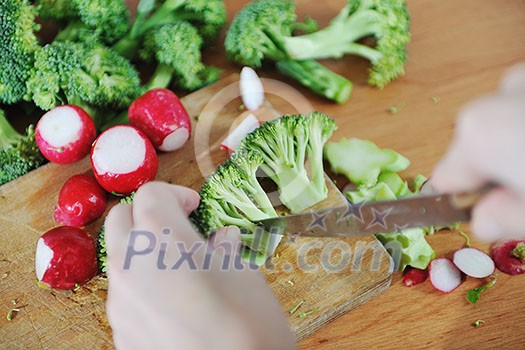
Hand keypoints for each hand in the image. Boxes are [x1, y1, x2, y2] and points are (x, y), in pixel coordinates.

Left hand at [104, 182, 295, 349]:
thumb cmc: (247, 322)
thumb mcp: (244, 272)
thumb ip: (224, 247)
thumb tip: (220, 240)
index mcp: (162, 238)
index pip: (151, 193)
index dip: (177, 194)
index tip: (195, 207)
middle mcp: (131, 264)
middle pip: (121, 218)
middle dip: (147, 214)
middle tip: (179, 227)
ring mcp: (121, 300)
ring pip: (120, 257)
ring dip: (143, 250)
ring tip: (180, 269)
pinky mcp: (120, 330)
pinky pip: (125, 293)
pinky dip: (144, 285)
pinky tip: (175, 304)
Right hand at [431, 63, 524, 241]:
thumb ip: (503, 219)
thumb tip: (483, 220)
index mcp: (479, 133)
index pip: (445, 179)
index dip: (461, 202)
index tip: (482, 214)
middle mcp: (494, 97)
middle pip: (477, 148)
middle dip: (498, 171)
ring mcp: (522, 80)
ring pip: (504, 123)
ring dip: (516, 144)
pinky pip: (520, 104)